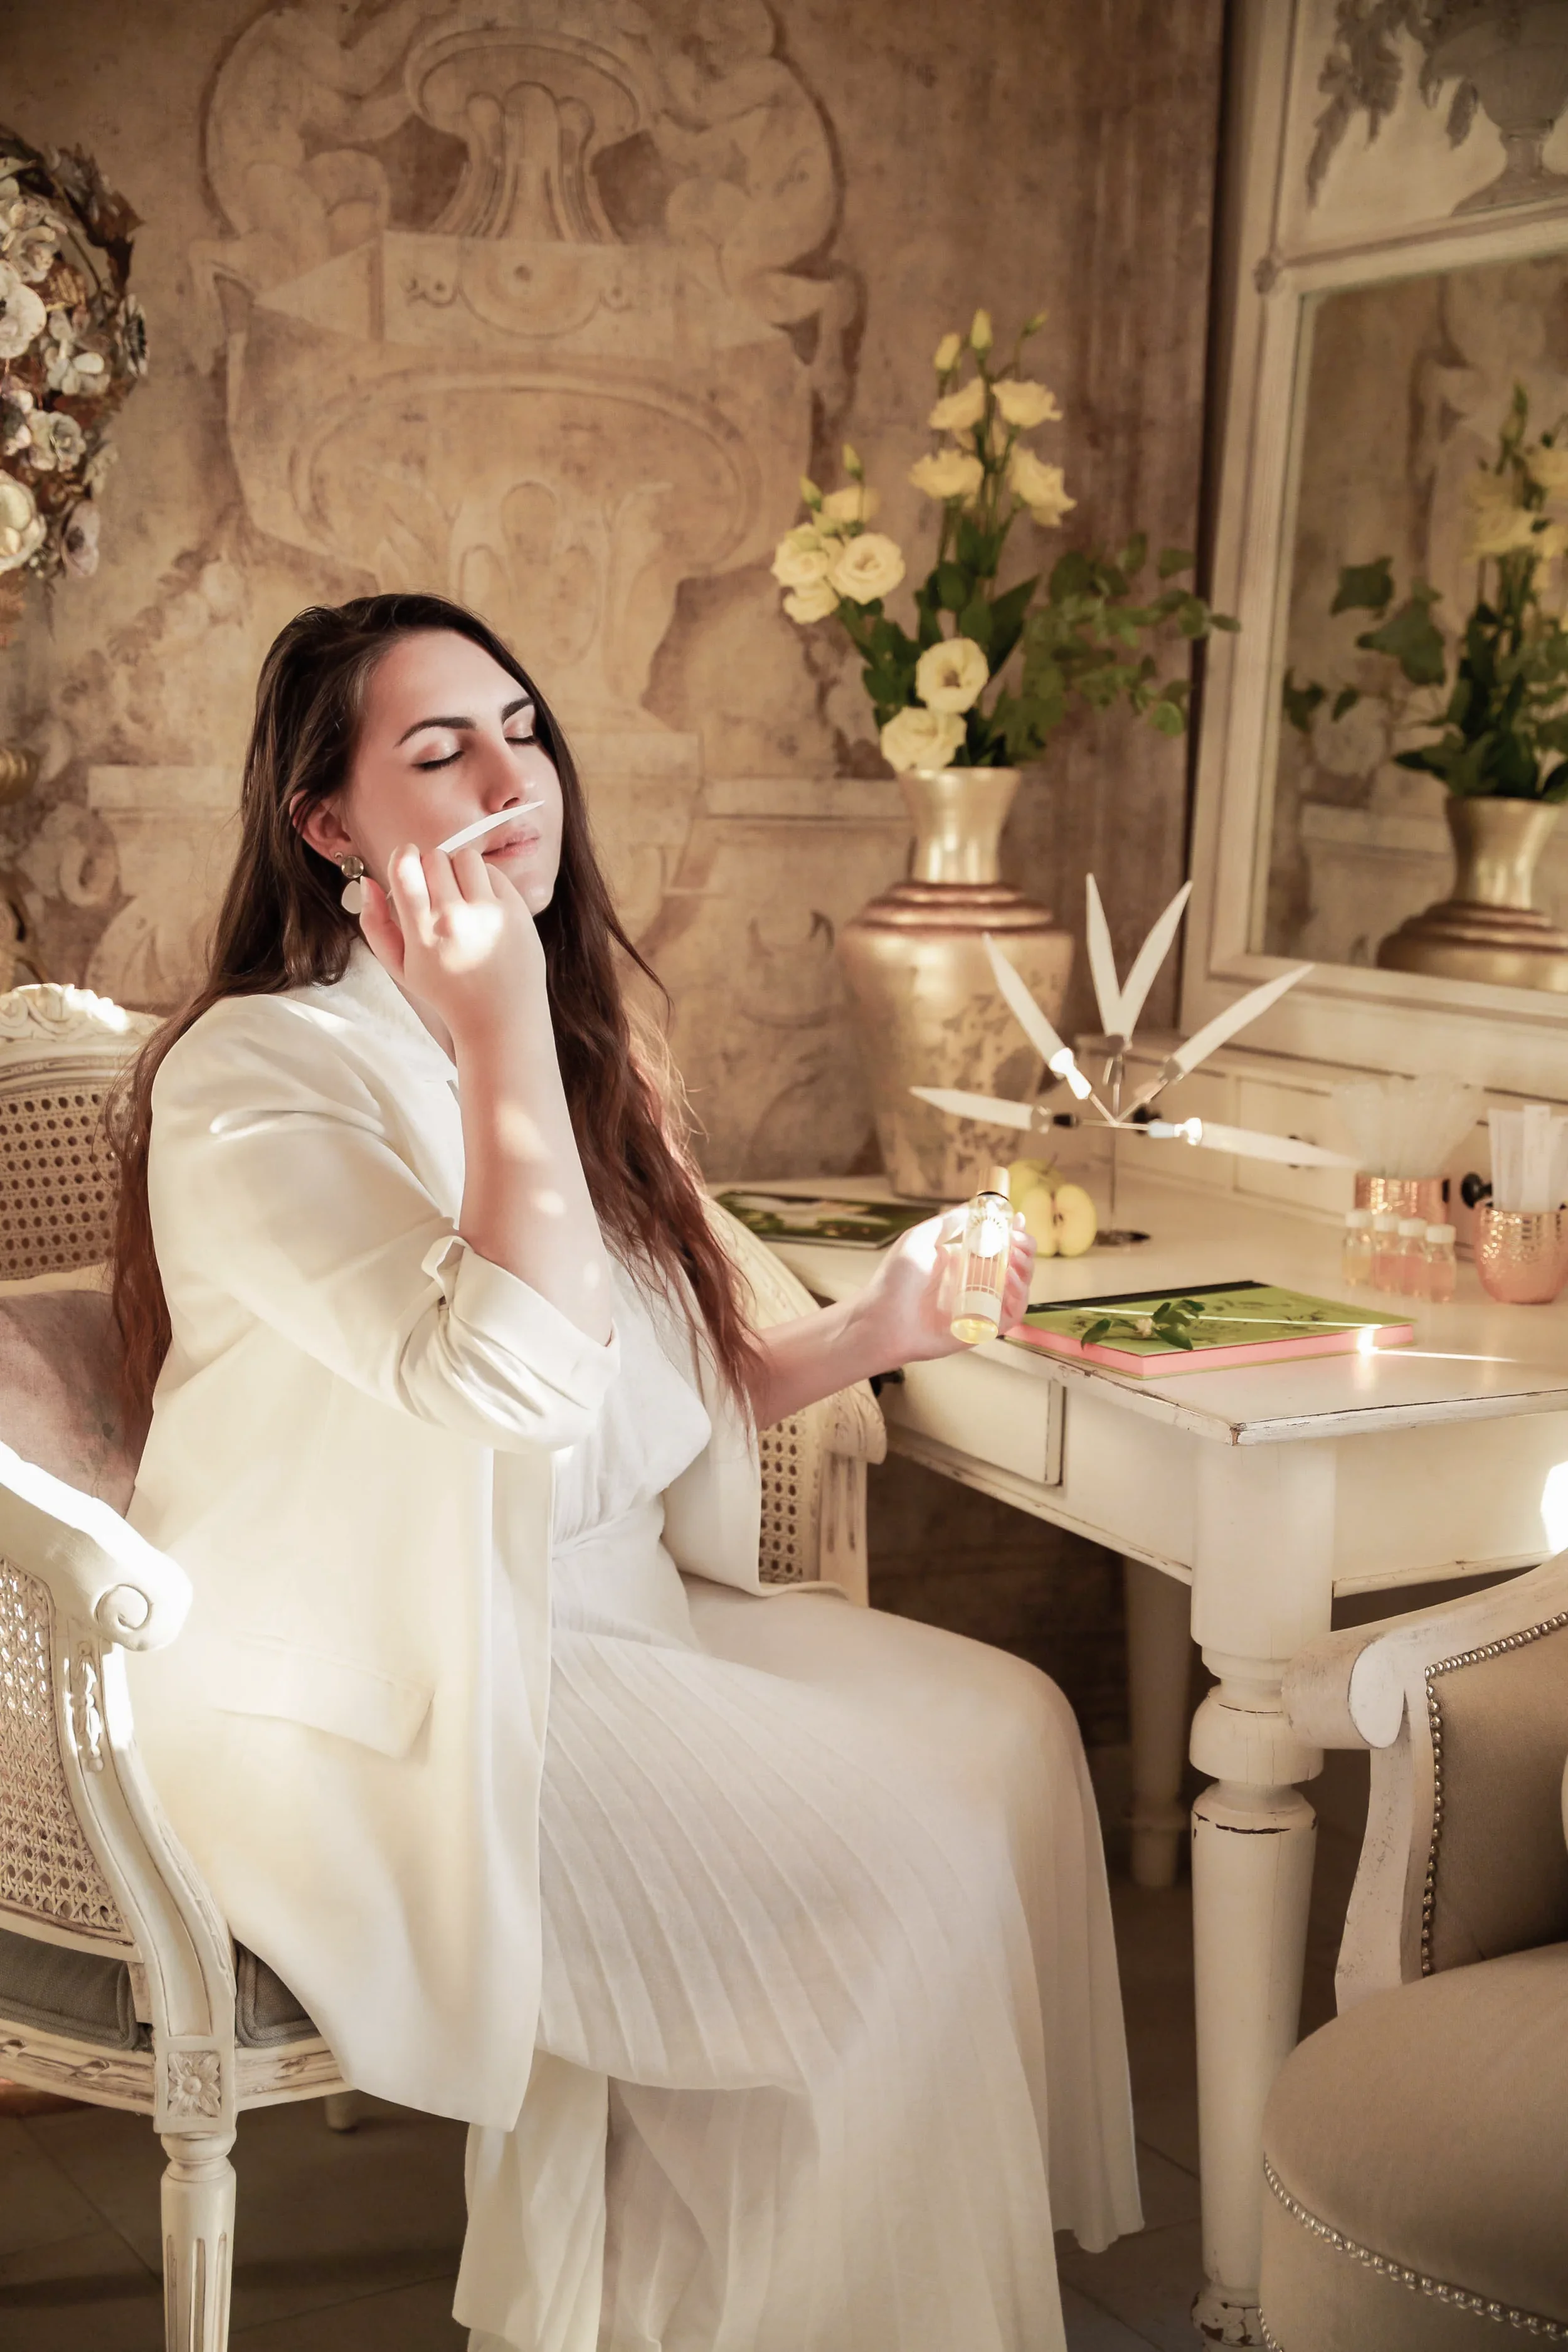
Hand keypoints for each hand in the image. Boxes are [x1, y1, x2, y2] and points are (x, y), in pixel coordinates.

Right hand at [359, 843, 545, 1048]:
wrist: (500, 1019)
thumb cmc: (447, 992)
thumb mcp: (399, 967)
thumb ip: (374, 924)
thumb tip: (367, 882)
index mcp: (422, 932)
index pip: (405, 866)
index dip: (404, 857)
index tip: (408, 866)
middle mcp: (455, 919)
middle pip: (435, 857)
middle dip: (431, 868)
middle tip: (437, 893)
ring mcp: (489, 913)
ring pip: (466, 857)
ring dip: (459, 870)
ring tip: (461, 897)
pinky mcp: (517, 911)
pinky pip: (494, 872)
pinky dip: (485, 882)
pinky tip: (483, 907)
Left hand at [852, 1209, 1035, 1369]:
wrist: (882, 1319)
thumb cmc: (894, 1280)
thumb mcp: (920, 1239)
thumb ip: (948, 1222)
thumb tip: (976, 1205)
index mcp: (963, 1260)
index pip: (998, 1244)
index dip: (1013, 1231)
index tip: (1018, 1219)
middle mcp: (975, 1282)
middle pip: (1014, 1264)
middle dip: (1024, 1248)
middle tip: (1019, 1238)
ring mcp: (980, 1305)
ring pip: (1018, 1288)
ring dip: (1025, 1270)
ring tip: (1016, 1257)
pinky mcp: (982, 1328)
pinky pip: (1011, 1315)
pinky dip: (1019, 1298)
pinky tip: (1010, 1279)